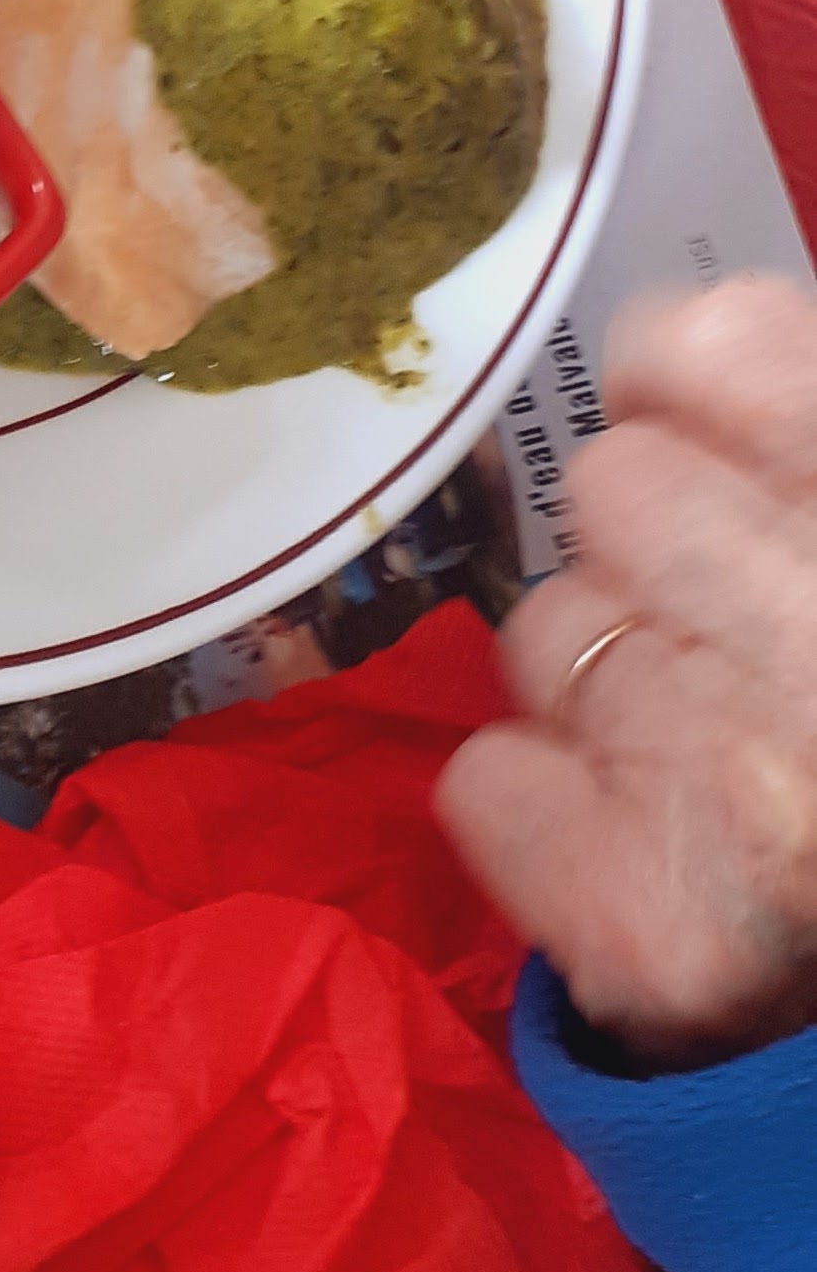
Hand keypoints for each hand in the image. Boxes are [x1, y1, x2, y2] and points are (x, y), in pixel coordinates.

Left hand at [437, 276, 816, 1064]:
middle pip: (612, 487)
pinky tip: (642, 843)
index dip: (682, 378)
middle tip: (732, 630)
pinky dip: (547, 816)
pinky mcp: (644, 930)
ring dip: (602, 687)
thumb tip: (683, 340)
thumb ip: (790, 438)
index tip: (685, 417)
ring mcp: (733, 796)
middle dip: (652, 555)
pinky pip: (486, 784)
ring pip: (543, 633)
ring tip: (711, 752)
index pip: (720, 348)